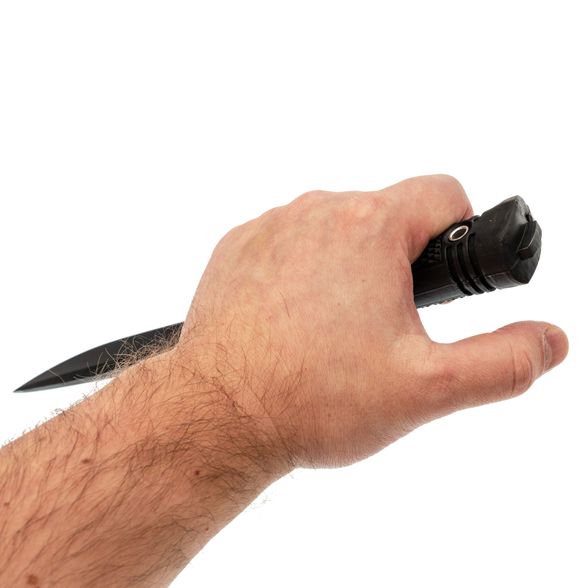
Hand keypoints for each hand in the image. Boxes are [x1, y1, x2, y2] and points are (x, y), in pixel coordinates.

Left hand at [176, 174, 567, 469]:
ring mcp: (271, 227)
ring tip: (336, 328)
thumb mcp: (426, 388)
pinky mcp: (238, 248)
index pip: (443, 192)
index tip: (443, 275)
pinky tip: (295, 320)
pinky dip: (301, 271)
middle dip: (399, 261)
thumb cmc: (311, 399)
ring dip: (349, 266)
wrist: (218, 415)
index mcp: (370, 227)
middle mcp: (316, 212)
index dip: (459, 230)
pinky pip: (288, 243)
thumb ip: (501, 362)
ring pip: (336, 229)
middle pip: (386, 215)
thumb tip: (547, 340)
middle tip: (386, 323)